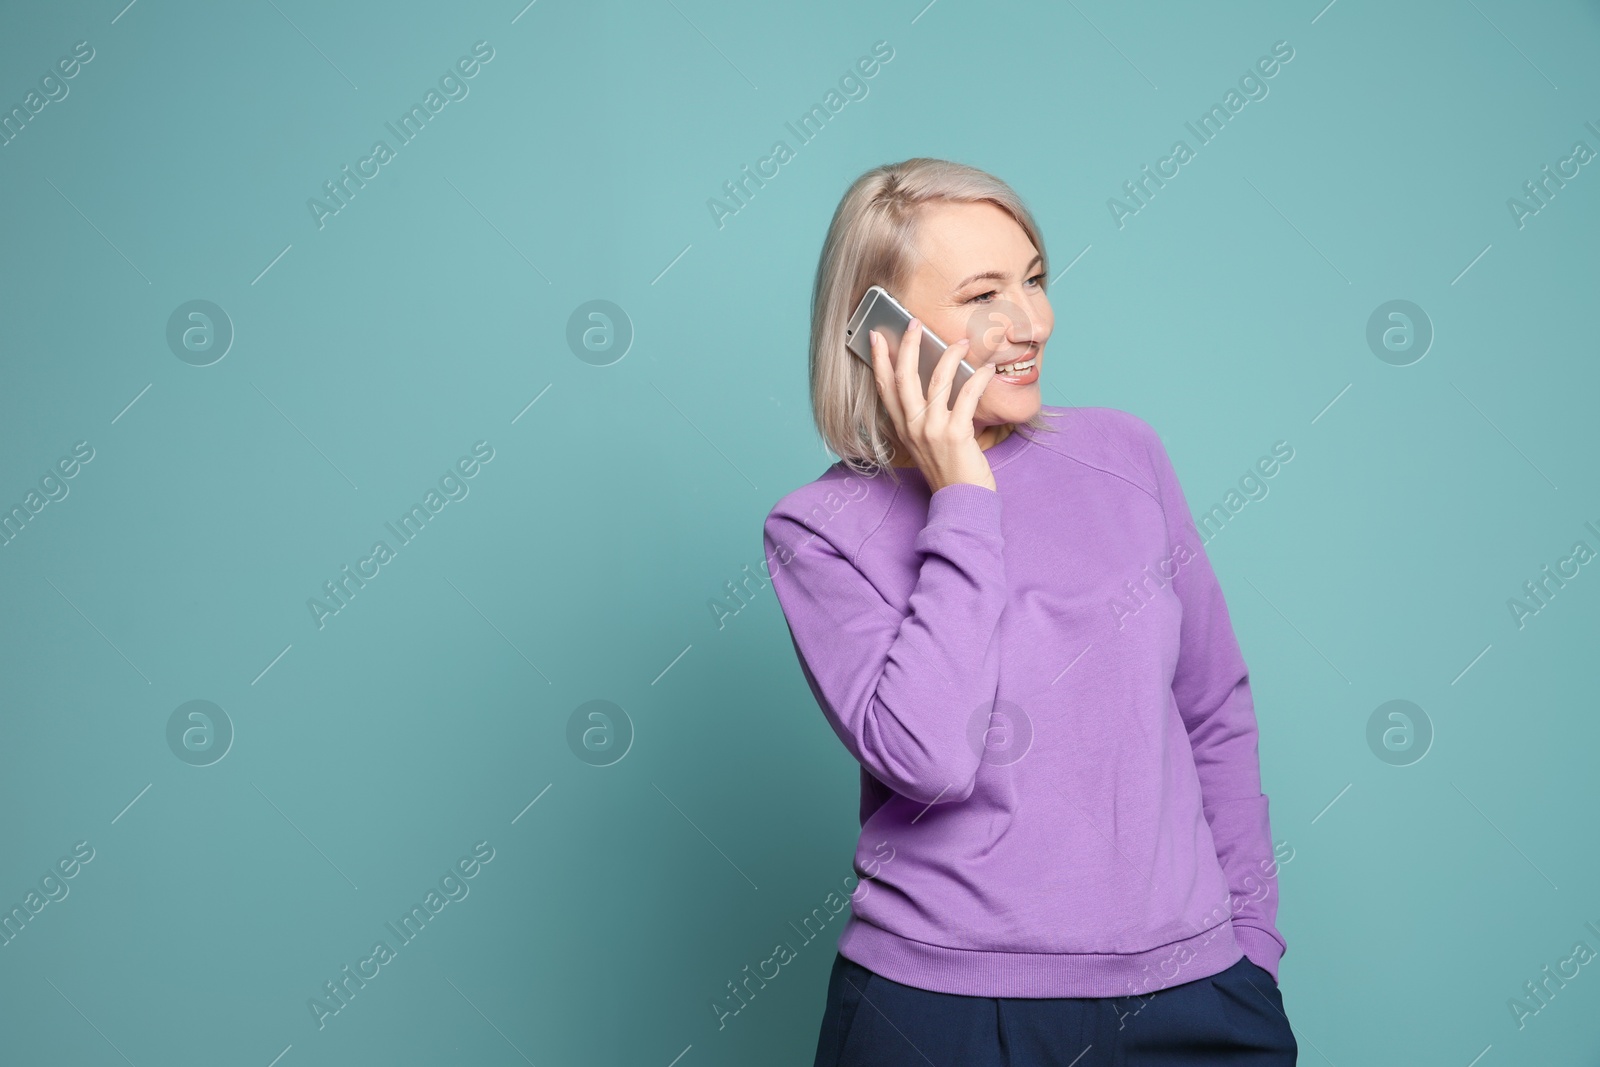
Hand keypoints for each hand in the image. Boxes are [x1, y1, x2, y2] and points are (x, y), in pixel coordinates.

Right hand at [869, 318, 998, 492]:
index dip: (879, 360)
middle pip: (904, 377)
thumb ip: (924, 418)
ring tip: (961, 342)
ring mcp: (932, 430)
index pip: (885, 387)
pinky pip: (967, 396)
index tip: (876, 336)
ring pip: (936, 381)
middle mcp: (913, 427)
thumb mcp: (926, 444)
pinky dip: (978, 379)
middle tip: (914, 323)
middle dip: (908, 345)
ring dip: (950, 355)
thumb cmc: (948, 472)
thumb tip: (935, 385)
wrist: (961, 502)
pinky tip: (987, 369)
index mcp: (903, 428)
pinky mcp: (955, 434)